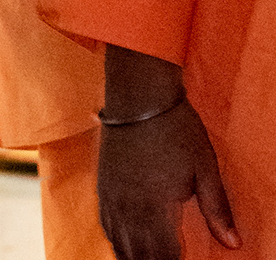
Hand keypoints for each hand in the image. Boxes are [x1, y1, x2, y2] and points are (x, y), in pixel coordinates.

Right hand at [99, 49, 238, 257]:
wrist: (139, 93)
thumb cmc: (176, 128)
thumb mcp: (205, 167)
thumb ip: (217, 209)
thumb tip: (234, 244)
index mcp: (156, 207)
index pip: (165, 256)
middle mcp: (129, 207)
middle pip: (139, 256)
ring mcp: (112, 196)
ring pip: (119, 245)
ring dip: (133, 258)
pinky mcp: (103, 184)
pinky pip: (105, 225)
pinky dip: (115, 242)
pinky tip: (124, 246)